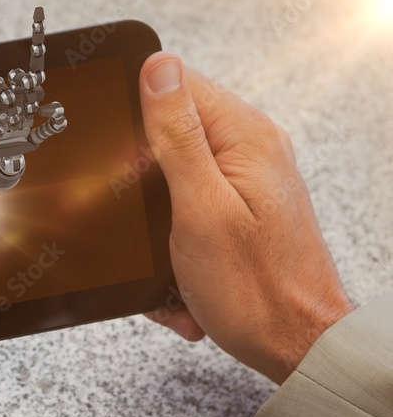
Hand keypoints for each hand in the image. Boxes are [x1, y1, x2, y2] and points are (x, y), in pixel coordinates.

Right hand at [0, 6, 66, 156]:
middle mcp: (16, 90)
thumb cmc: (27, 140)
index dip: (37, 37)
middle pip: (16, 74)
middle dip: (20, 81)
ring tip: (11, 117)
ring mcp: (0, 98)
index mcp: (33, 91)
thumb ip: (52, 127)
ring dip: (3, 95)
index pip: (36, 61)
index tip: (39, 12)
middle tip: (26, 93)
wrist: (7, 152)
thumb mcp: (41, 136)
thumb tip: (61, 114)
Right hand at [139, 53, 354, 384]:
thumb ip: (178, 138)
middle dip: (141, 186)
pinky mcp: (233, 217)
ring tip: (168, 266)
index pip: (179, 87)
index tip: (121, 160)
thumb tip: (158, 71)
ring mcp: (242, 186)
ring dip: (154, 231)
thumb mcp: (200, 208)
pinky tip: (179, 284)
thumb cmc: (255, 290)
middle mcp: (249, 155)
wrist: (294, 345)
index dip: (138, 117)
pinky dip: (171, 254)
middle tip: (144, 226)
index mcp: (244, 139)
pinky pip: (182, 220)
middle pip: (167, 139)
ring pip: (167, 186)